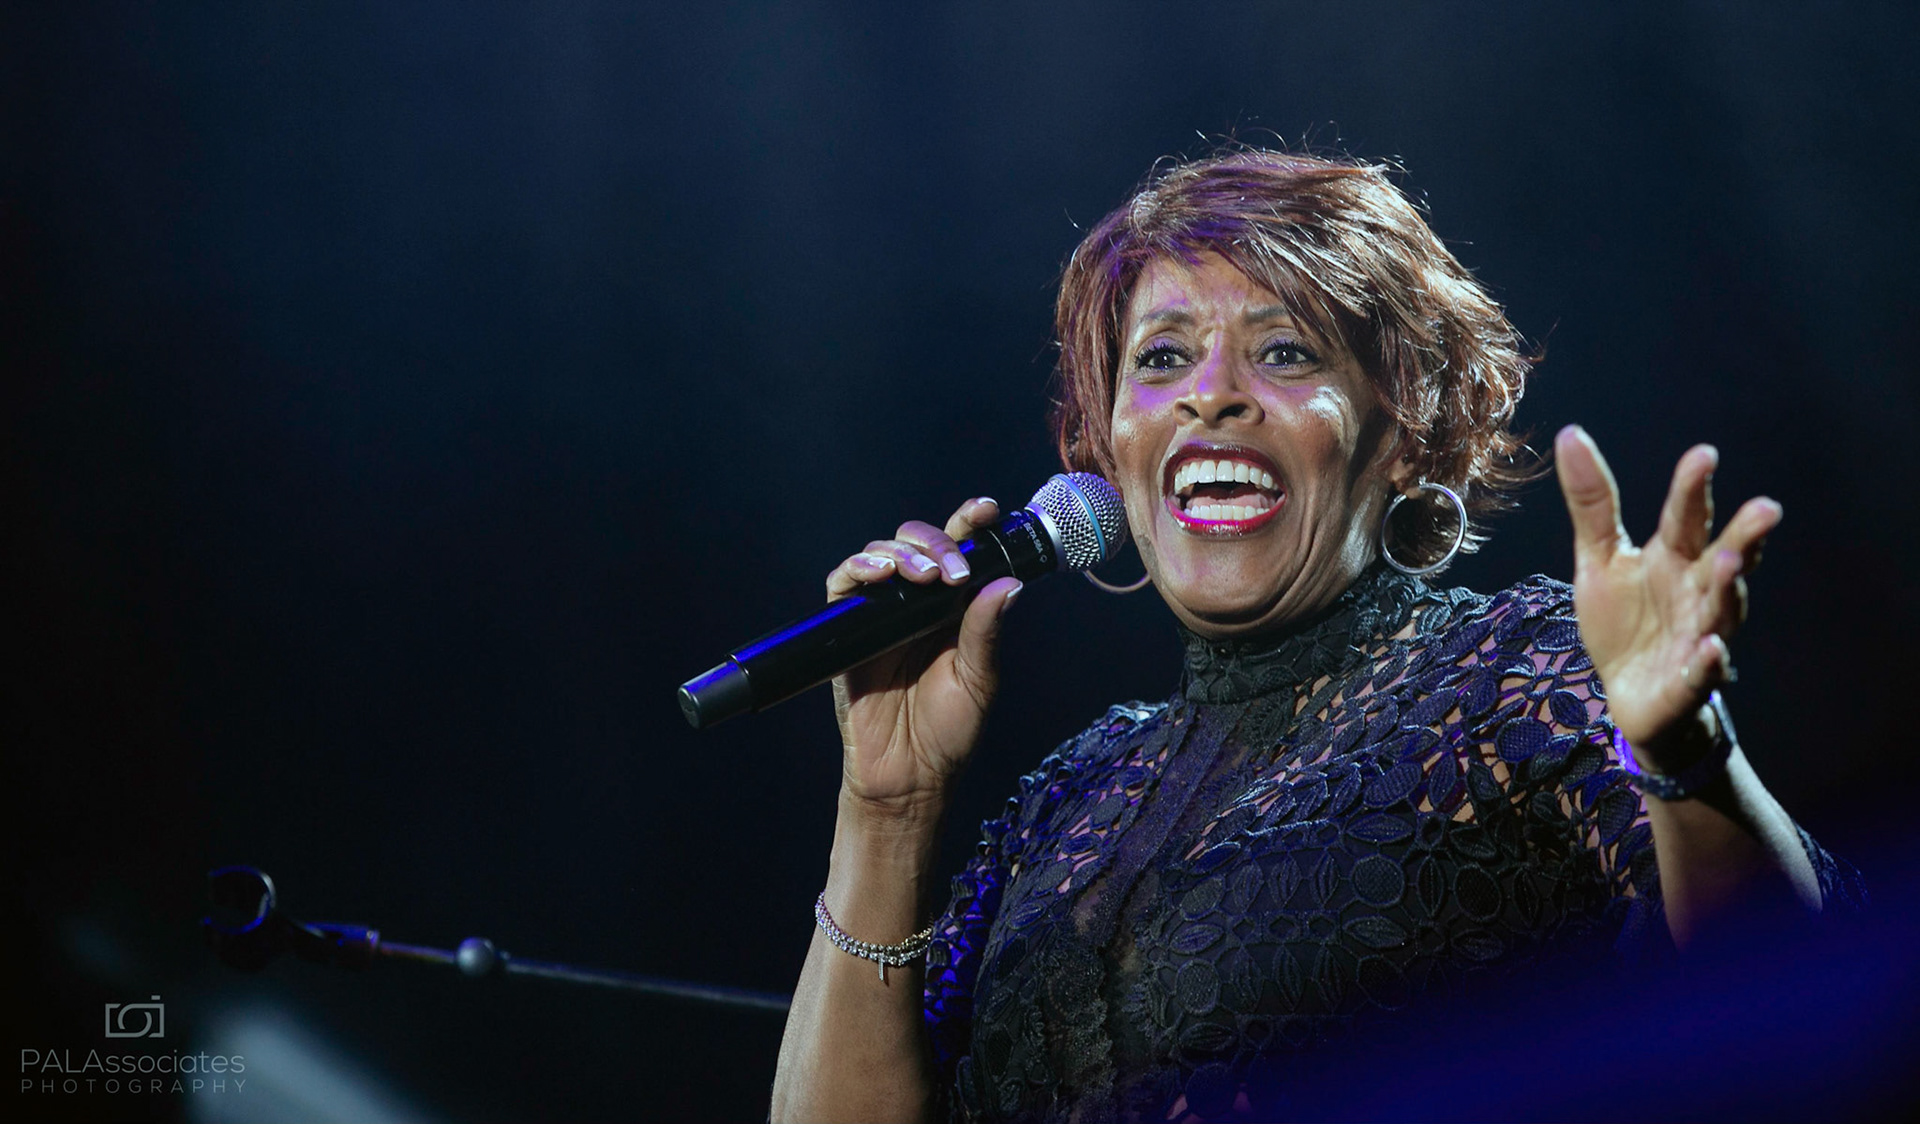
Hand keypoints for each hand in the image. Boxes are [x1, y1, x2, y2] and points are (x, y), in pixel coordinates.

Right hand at [825, 497, 1022, 817]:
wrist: (907, 776)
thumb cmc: (948, 732)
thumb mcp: (978, 680)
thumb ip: (985, 632)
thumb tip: (1009, 584)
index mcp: (953, 608)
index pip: (960, 551)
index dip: (969, 523)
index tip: (985, 510)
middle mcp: (916, 603)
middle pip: (917, 543)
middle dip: (934, 543)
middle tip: (950, 571)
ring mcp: (880, 614)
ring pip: (881, 556)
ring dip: (900, 553)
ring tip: (920, 576)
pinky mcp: (847, 630)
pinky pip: (843, 586)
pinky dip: (856, 569)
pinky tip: (877, 575)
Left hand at [1554, 425, 1780, 758]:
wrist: (1629, 694)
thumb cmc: (1623, 621)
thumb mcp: (1599, 558)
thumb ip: (1593, 503)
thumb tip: (1570, 433)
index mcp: (1674, 558)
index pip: (1686, 517)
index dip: (1694, 488)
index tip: (1704, 454)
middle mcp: (1697, 592)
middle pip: (1725, 559)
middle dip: (1744, 535)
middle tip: (1765, 508)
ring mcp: (1699, 635)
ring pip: (1721, 610)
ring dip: (1729, 588)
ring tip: (1731, 561)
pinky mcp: (1689, 682)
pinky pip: (1703, 671)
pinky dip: (1709, 661)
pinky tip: (1711, 648)